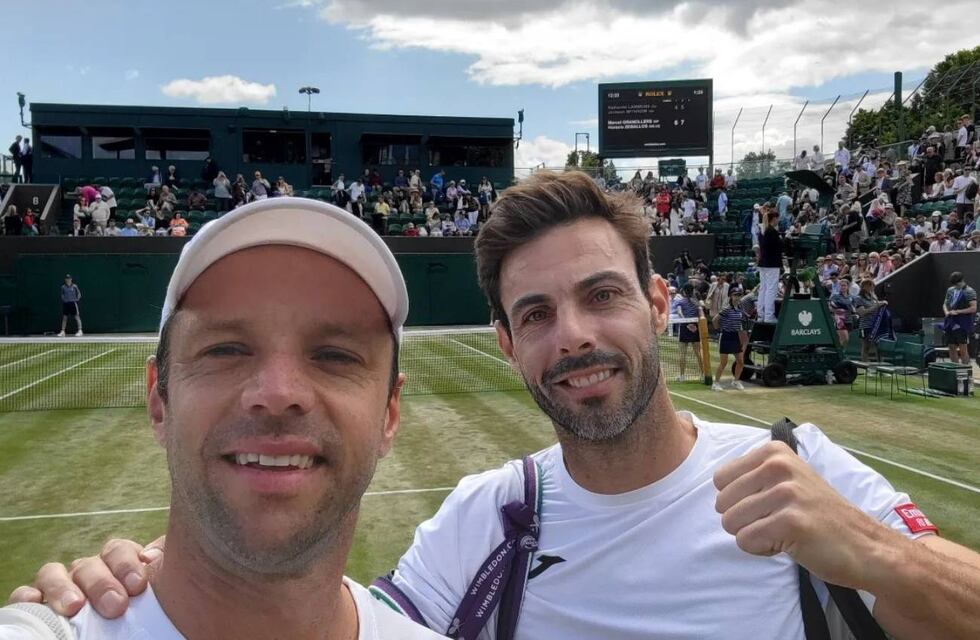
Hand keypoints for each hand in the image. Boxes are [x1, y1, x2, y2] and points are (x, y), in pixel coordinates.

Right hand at [6, 536, 165, 618]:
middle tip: (116, 606)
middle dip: (102, 583)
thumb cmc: (147, 603)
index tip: (138, 585)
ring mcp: (62, 584)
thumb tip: (152, 555)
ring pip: (54, 573)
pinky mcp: (39, 602)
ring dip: (62, 588)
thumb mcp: (162, 583)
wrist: (131, 623)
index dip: (126, 563)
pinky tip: (33, 603)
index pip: (118, 550)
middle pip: (89, 565)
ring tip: (74, 607)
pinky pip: (27, 593)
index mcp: (118, 562)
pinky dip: (27, 595)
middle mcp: (89, 570)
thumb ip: (164, 562)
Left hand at [714, 442, 884, 589]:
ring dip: (754, 535)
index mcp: (774, 453)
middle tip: (778, 522)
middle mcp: (778, 466)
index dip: (739, 500)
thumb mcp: (788, 479)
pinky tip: (789, 544)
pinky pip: (746, 541)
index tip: (769, 505)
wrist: (865, 545)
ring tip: (784, 532)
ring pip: (730, 522)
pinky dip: (762, 550)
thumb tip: (715, 482)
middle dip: (744, 520)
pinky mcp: (791, 521)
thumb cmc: (819, 515)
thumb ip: (754, 475)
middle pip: (721, 503)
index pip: (720, 479)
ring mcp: (786, 493)